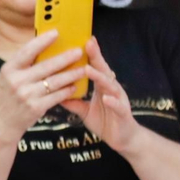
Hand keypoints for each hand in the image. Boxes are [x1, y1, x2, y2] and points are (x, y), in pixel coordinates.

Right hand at [0, 30, 87, 140]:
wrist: (0, 124)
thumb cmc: (7, 97)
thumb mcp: (7, 77)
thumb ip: (22, 64)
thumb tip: (43, 46)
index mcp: (8, 69)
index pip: (27, 51)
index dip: (42, 41)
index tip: (57, 32)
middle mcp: (17, 81)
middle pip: (46, 66)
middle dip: (65, 58)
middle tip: (79, 51)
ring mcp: (27, 95)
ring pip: (55, 81)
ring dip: (71, 74)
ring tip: (83, 68)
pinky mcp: (36, 108)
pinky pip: (56, 96)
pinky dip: (67, 90)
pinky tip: (74, 86)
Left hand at [62, 37, 140, 152]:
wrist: (123, 139)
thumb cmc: (105, 121)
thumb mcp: (85, 111)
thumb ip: (73, 101)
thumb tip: (56, 92)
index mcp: (102, 86)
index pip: (96, 67)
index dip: (91, 54)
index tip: (82, 39)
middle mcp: (112, 89)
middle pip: (103, 70)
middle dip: (96, 57)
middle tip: (88, 43)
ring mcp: (119, 100)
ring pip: (110, 85)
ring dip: (100, 77)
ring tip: (89, 69)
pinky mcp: (123, 113)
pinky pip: (118, 106)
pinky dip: (112, 101)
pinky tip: (106, 98)